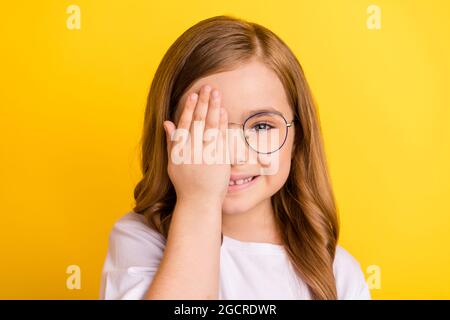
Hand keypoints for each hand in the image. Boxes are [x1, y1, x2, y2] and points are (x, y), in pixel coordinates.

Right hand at [163, 84, 229, 205]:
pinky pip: (222, 138)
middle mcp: (193, 150)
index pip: (185, 124)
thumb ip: (171, 142)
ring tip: (216, 93)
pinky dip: (222, 124)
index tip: (193, 95)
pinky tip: (224, 111)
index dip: (189, 108)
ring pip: (211, 126)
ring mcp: (207, 154)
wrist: (199, 202)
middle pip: (199, 122)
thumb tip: (167, 122)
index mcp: (180, 150)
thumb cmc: (185, 183)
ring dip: (214, 108)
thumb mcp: (173, 163)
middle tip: (207, 87)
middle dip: (203, 103)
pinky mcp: (219, 159)